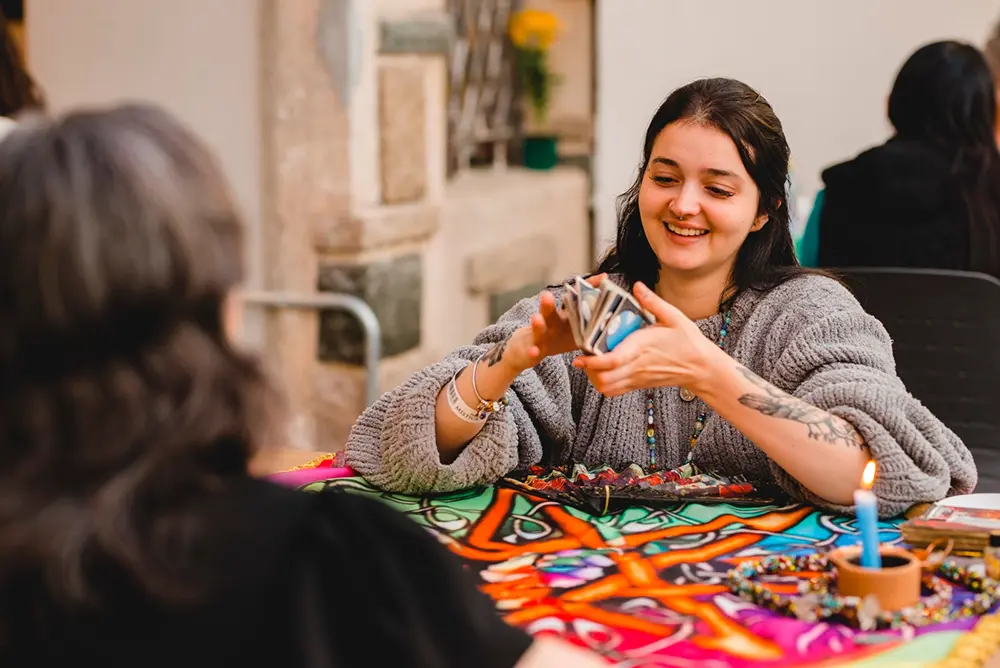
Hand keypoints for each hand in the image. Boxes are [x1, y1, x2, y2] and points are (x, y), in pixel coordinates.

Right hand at [501, 273, 606, 371]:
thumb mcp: (574, 328)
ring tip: (536, 318)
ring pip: (539, 327)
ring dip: (538, 323)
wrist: (527, 351)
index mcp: (566, 316)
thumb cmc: (555, 337)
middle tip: (548, 294)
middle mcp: (552, 322)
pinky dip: (533, 351)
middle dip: (550, 302)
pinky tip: (534, 351)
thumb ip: (591, 319)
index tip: (602, 278)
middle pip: (551, 310)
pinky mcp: (532, 349)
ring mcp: (540, 335)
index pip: (576, 298)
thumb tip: (616, 310)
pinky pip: (533, 351)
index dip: (588, 288)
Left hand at [573, 281, 726, 396]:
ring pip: (607, 387)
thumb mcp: (674, 316)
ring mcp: (637, 378)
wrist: (701, 367)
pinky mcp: (639, 385)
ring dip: (594, 378)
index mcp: (641, 348)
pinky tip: (602, 371)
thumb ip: (652, 301)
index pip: (612, 361)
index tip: (579, 357)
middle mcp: (636, 366)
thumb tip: (637, 285)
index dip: (592, 362)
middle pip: (603, 378)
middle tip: (582, 354)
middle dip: (588, 370)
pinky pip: (615, 391)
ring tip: (590, 363)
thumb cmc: (689, 341)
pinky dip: (604, 384)